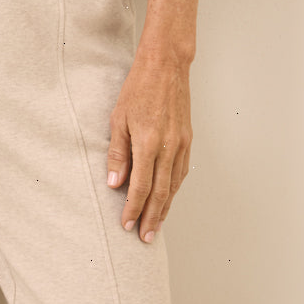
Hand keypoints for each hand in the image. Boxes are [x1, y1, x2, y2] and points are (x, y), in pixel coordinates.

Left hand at [106, 53, 192, 241]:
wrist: (166, 65)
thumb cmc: (138, 87)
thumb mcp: (118, 118)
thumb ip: (117, 153)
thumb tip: (114, 183)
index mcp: (148, 142)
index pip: (141, 187)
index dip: (133, 209)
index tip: (126, 224)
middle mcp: (169, 147)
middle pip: (161, 193)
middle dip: (152, 218)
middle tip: (145, 237)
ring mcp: (182, 145)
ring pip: (174, 186)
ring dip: (165, 209)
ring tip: (156, 225)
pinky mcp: (188, 140)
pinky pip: (182, 172)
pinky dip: (174, 189)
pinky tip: (168, 197)